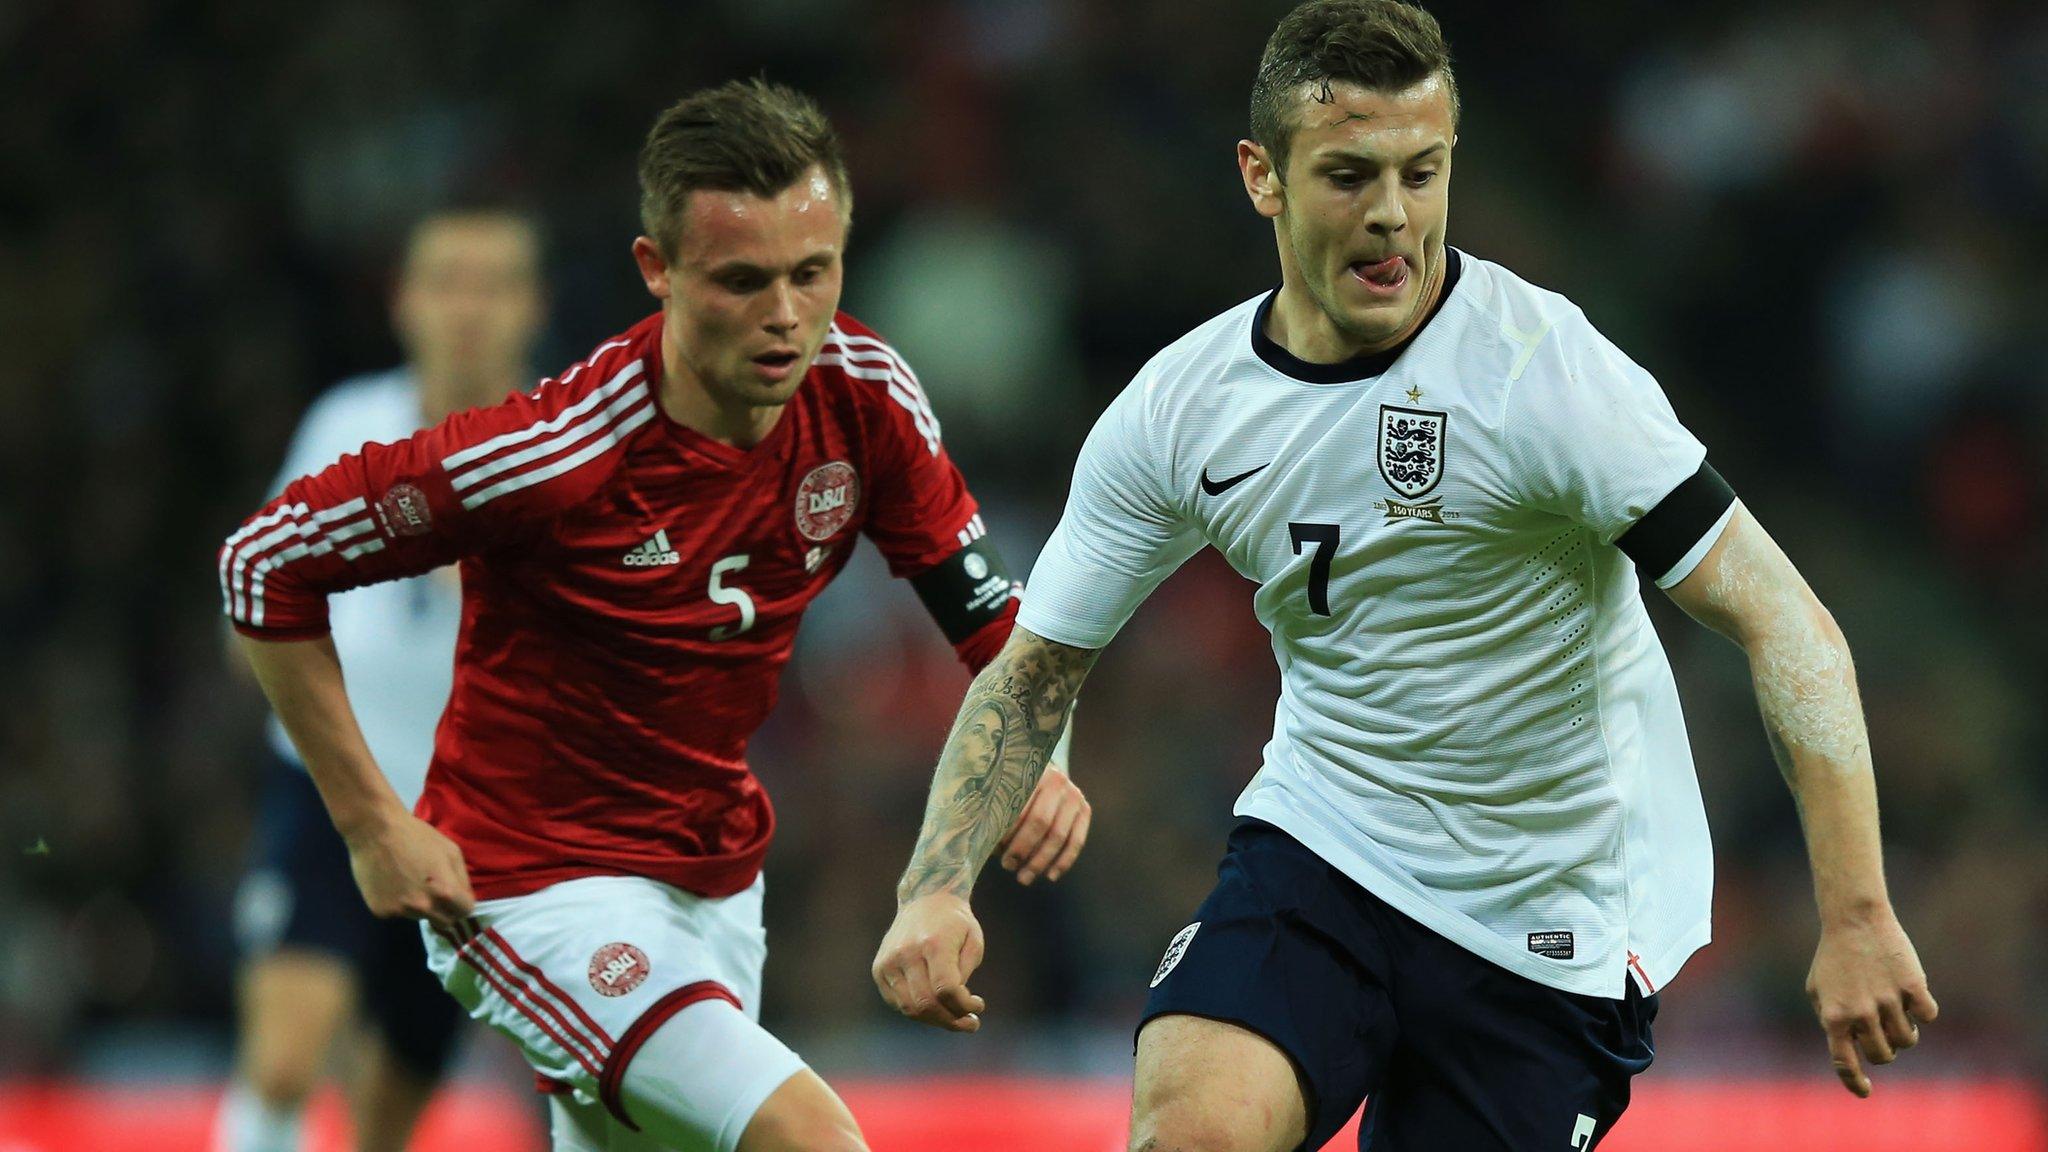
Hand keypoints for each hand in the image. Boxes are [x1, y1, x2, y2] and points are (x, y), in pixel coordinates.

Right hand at [343, 808, 475, 930]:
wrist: (375, 830)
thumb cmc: (417, 836)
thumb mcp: (451, 851)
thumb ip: (462, 879)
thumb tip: (464, 900)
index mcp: (445, 892)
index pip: (464, 912)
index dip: (461, 903)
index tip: (455, 897)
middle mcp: (423, 907)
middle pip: (444, 922)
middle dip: (443, 910)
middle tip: (432, 891)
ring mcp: (400, 911)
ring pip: (419, 917)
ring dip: (418, 905)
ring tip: (407, 880)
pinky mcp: (380, 912)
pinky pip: (397, 912)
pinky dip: (396, 903)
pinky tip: (391, 883)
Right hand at [872, 893, 986, 1031]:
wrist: (925, 899)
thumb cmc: (955, 923)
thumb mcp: (974, 941)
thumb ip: (965, 973)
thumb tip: (955, 1005)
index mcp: (933, 943)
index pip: (945, 989)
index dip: (963, 1006)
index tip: (978, 1006)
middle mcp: (906, 952)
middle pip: (926, 1003)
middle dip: (951, 1020)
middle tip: (970, 1023)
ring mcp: (889, 961)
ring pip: (909, 1008)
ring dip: (935, 1020)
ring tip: (954, 1019)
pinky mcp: (879, 969)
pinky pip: (898, 1002)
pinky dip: (918, 1011)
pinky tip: (935, 1006)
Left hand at [997, 766, 1090, 885]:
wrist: (1039, 773)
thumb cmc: (1011, 788)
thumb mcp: (1000, 790)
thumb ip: (992, 810)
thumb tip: (981, 843)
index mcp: (1031, 772)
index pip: (1019, 808)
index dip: (1008, 834)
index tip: (995, 853)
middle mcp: (1057, 780)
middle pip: (1040, 822)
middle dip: (1023, 849)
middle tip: (1008, 866)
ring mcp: (1073, 795)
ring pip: (1058, 835)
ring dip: (1041, 861)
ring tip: (1024, 877)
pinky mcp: (1084, 809)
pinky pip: (1077, 841)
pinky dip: (1064, 861)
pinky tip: (1051, 876)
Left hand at [1806, 908, 1938, 1096]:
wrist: (1854, 920)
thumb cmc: (1833, 956)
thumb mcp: (1817, 989)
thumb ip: (1829, 1020)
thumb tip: (1847, 1048)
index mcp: (1833, 1016)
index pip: (1844, 1064)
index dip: (1855, 1082)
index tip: (1866, 1091)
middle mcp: (1860, 1013)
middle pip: (1883, 1055)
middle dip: (1884, 1051)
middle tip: (1883, 1034)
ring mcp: (1888, 1000)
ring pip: (1907, 1040)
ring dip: (1904, 1034)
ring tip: (1897, 1015)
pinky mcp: (1912, 986)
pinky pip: (1928, 1016)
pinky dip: (1923, 1012)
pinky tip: (1913, 999)